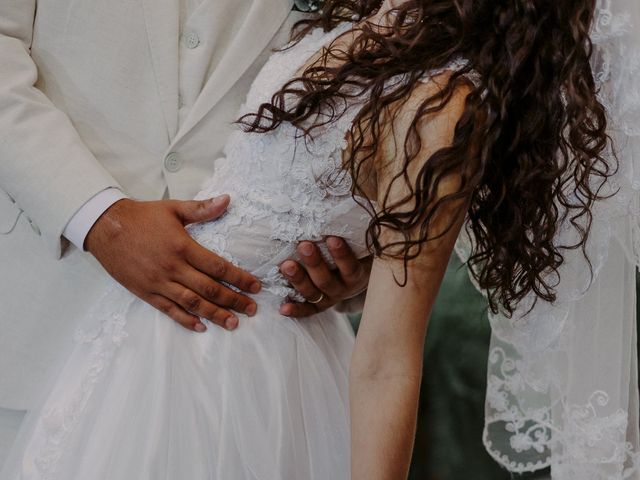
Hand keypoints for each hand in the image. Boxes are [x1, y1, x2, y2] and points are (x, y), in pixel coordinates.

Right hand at [85, 196, 260, 332]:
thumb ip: (202, 208)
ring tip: (233, 323)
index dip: (239, 278)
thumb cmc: (142, 217)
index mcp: (182, 246)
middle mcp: (172, 268)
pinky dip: (185, 320)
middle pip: (209, 289)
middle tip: (252, 309)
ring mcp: (158, 282)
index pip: (217, 267)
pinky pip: (168, 310)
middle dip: (234, 300)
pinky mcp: (145, 292)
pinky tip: (201, 326)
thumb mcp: (173, 208)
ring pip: (192, 303)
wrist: (105, 227)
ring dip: (214, 314)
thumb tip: (227, 199)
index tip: (255, 286)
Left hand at [278, 236, 371, 316]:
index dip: (342, 254)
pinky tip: (283, 308)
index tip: (332, 238)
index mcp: (356, 273)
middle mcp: (343, 288)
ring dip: (298, 280)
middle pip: (327, 280)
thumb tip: (344, 193)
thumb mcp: (359, 241)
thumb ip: (353, 227)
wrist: (358, 275)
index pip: (350, 266)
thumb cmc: (356, 251)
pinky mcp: (318, 305)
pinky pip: (307, 310)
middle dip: (314, 263)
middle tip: (303, 245)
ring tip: (286, 265)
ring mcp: (329, 298)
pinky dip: (295, 310)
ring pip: (313, 293)